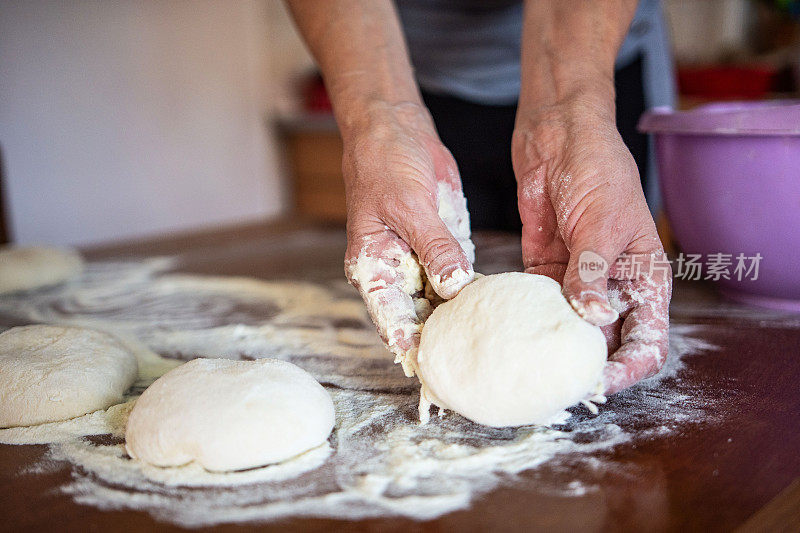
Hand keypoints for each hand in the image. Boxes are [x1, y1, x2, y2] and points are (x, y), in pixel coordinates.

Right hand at [343, 101, 474, 375]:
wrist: (396, 129)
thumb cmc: (384, 163)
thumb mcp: (409, 206)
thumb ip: (434, 247)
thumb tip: (455, 287)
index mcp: (373, 266)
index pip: (391, 318)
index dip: (410, 345)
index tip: (435, 371)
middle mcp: (395, 271)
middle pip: (416, 319)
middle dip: (440, 344)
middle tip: (470, 373)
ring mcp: (420, 260)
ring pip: (440, 303)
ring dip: (460, 323)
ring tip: (489, 352)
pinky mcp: (442, 246)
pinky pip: (459, 277)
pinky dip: (473, 294)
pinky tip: (496, 312)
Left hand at [512, 97, 670, 394]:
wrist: (560, 136)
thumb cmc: (598, 168)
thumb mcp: (601, 222)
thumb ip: (592, 271)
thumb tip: (592, 319)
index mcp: (645, 277)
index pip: (647, 339)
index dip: (627, 367)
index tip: (596, 383)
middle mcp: (613, 285)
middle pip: (607, 342)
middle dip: (587, 366)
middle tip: (554, 386)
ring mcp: (578, 279)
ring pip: (570, 328)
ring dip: (553, 347)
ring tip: (526, 367)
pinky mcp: (546, 268)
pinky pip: (538, 304)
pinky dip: (527, 318)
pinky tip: (507, 331)